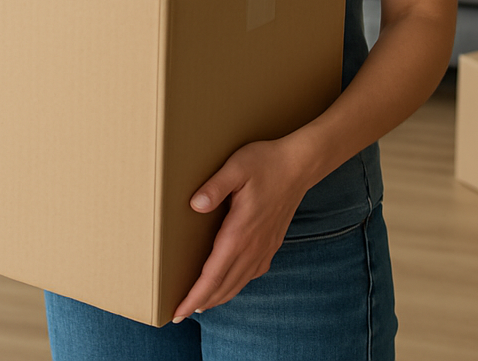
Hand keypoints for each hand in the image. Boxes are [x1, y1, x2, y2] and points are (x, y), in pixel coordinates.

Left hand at [172, 138, 311, 321]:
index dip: (195, 296)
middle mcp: (253, 247)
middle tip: (180, 314)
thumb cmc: (265, 163)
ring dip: (218, 296)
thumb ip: (215, 186)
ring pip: (238, 283)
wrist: (298, 165)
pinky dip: (236, 285)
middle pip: (224, 285)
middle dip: (201, 302)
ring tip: (200, 305)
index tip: (179, 312)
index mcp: (240, 232)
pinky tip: (229, 283)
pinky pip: (251, 273)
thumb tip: (195, 205)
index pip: (213, 275)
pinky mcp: (271, 244)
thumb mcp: (236, 167)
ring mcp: (264, 247)